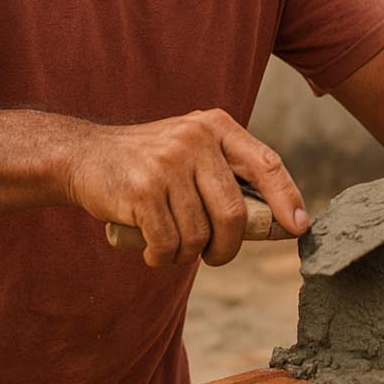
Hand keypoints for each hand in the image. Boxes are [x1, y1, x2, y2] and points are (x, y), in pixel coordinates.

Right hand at [66, 109, 308, 267]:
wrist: (84, 155)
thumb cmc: (150, 163)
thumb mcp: (193, 149)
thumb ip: (229, 172)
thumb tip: (281, 219)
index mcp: (216, 126)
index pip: (267, 164)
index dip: (287, 199)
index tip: (299, 227)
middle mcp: (196, 139)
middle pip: (234, 212)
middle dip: (228, 247)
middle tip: (214, 257)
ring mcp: (168, 163)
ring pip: (199, 234)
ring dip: (186, 254)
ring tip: (171, 245)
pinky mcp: (142, 190)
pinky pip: (169, 243)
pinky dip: (162, 257)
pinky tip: (152, 250)